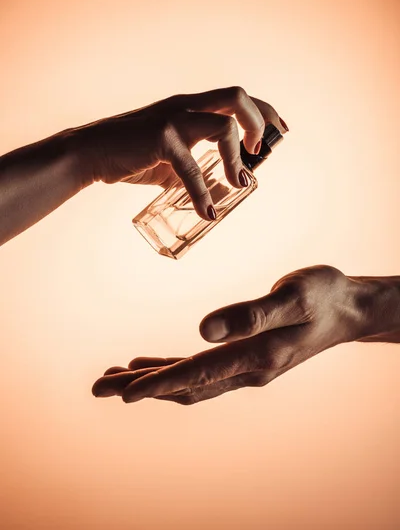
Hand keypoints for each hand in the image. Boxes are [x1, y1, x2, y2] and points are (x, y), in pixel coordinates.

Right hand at [74, 86, 286, 219]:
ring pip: (224, 124)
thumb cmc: (129, 154)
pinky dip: (204, 193)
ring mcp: (174, 119)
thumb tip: (215, 190)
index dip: (262, 112)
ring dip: (238, 156)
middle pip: (237, 97)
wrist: (90, 153)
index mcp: (190, 107)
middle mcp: (186, 106)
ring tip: (240, 182)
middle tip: (260, 150)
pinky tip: (207, 212)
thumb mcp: (169, 160)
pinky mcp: (161, 138)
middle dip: (260, 121)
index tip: (279, 131)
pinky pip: (193, 168)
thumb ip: (193, 168)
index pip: (236, 99)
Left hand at [92, 266, 399, 404]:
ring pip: (190, 380)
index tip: (121, 393)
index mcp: (256, 356)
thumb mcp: (292, 297)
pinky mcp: (247, 356)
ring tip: (115, 378)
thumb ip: (250, 315)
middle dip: (140, 387)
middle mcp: (247, 369)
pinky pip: (202, 369)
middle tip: (99, 387)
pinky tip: (153, 364)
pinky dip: (173, 368)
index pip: (197, 375)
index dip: (157, 383)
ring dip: (151, 380)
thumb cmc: (324, 295)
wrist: (348, 308)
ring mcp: (247, 366)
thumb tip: (202, 329)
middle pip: (184, 384)